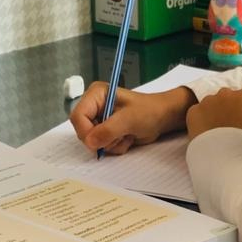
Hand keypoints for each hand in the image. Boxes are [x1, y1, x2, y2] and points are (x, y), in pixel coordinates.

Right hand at [69, 83, 195, 154]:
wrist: (163, 118)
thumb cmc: (149, 111)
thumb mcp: (128, 119)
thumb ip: (108, 130)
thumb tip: (89, 142)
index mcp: (96, 95)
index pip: (78, 116)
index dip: (85, 132)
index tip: (96, 142)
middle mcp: (95, 106)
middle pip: (83, 131)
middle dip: (103, 138)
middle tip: (120, 134)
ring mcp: (100, 120)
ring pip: (94, 141)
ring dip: (112, 143)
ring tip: (127, 134)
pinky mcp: (107, 131)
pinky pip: (103, 146)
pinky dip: (116, 146)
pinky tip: (128, 137)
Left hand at [186, 90, 241, 142]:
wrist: (226, 156)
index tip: (241, 120)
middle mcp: (224, 94)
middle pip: (225, 97)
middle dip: (226, 108)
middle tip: (227, 125)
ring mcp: (207, 102)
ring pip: (209, 104)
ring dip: (212, 113)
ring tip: (214, 131)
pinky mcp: (194, 111)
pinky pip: (196, 113)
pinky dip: (199, 121)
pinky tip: (204, 133)